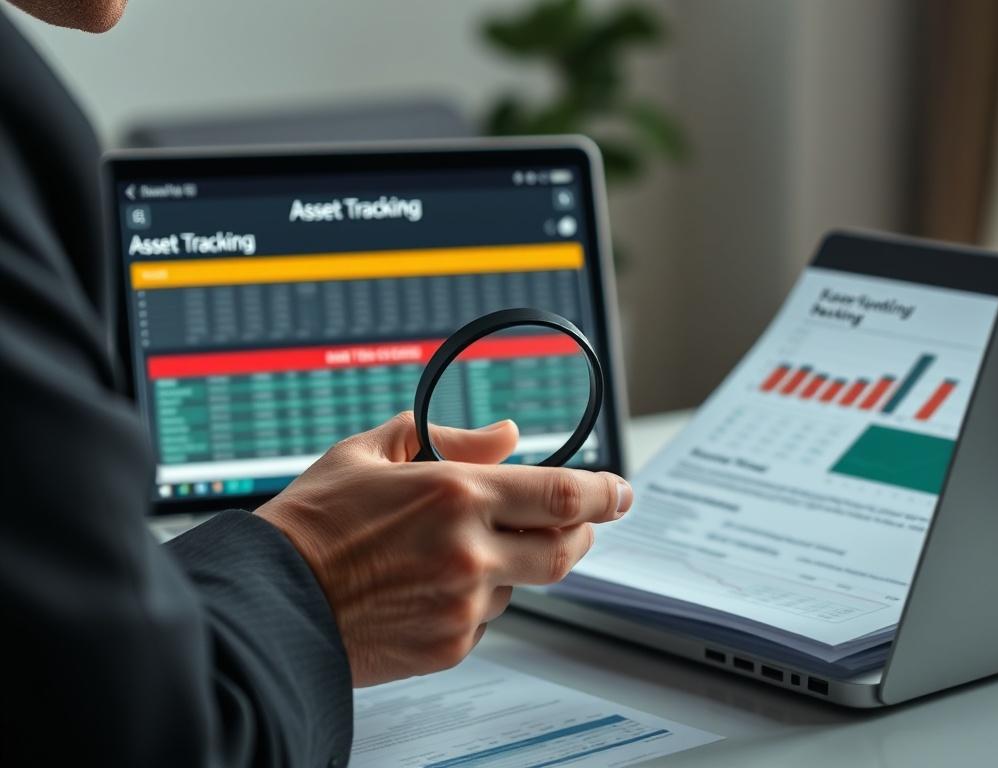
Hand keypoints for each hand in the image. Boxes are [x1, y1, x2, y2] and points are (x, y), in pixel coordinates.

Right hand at [256, 411, 631, 686]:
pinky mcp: (450, 645)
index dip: (606, 491)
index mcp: (455, 494)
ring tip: (458, 549)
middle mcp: (469, 551)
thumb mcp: (373, 452)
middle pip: (566, 548)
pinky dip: (479, 596)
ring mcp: (463, 604)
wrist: (274, 600)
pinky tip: (432, 584)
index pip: (564, 494)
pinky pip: (488, 617)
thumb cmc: (314, 522)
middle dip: (582, 532)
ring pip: (523, 582)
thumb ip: (449, 435)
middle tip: (574, 520)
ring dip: (513, 562)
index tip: (622, 490)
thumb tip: (508, 434)